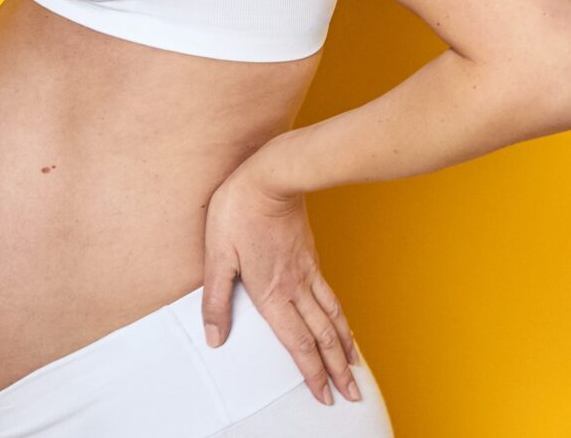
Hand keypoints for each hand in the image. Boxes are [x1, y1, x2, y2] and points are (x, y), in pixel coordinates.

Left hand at [200, 146, 361, 405]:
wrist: (272, 175)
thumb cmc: (239, 211)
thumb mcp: (216, 255)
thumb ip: (215, 300)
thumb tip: (215, 338)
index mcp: (272, 292)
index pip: (296, 343)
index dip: (311, 372)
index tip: (324, 395)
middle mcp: (296, 287)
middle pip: (322, 336)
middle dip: (337, 368)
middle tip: (352, 394)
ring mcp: (307, 270)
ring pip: (332, 316)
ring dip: (345, 345)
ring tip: (356, 366)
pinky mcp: (311, 255)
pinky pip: (331, 295)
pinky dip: (341, 317)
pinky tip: (341, 322)